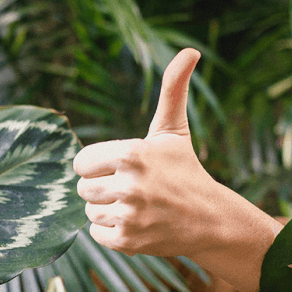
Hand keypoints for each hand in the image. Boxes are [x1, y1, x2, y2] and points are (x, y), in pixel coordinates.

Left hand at [73, 48, 220, 257]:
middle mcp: (129, 185)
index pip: (80, 163)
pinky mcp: (129, 242)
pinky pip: (98, 235)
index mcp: (131, 153)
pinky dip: (114, 233)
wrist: (210, 218)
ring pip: (90, 213)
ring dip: (109, 212)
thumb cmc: (185, 169)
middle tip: (134, 190)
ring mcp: (129, 216)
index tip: (122, 168)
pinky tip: (140, 225)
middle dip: (104, 189)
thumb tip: (191, 50)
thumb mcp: (173, 129)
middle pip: (83, 189)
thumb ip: (172, 88)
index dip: (99, 166)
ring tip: (139, 207)